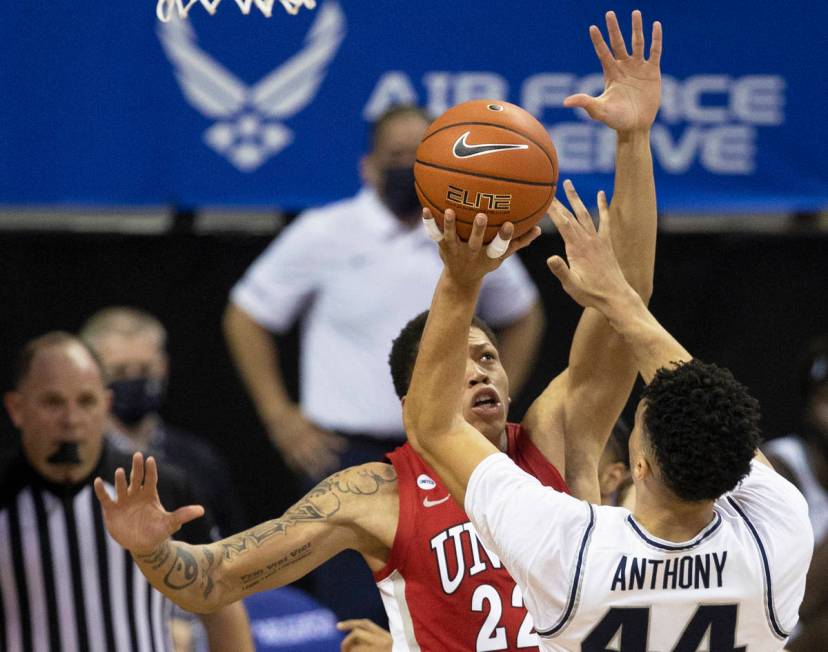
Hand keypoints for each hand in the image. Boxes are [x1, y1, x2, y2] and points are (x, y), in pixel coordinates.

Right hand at [94, 453, 203, 555]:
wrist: (143, 545)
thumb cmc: (158, 531)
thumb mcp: (171, 523)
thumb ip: (183, 515)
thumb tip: (201, 510)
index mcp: (150, 495)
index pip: (151, 479)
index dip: (150, 470)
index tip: (150, 459)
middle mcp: (136, 495)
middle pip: (137, 478)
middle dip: (137, 467)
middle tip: (137, 454)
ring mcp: (123, 501)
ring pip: (121, 487)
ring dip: (121, 479)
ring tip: (120, 471)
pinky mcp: (112, 510)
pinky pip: (105, 498)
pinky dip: (101, 490)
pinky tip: (97, 481)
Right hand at [268, 405, 346, 478]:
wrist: (276, 415)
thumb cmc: (294, 415)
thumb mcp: (308, 418)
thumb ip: (318, 426)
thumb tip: (332, 431)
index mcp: (309, 431)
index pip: (325, 438)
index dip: (335, 442)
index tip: (345, 446)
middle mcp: (303, 440)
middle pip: (317, 452)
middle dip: (326, 459)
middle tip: (336, 466)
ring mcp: (294, 447)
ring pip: (305, 460)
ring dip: (313, 468)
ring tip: (320, 476)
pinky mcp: (285, 450)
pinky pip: (292, 461)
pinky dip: (297, 468)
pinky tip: (302, 473)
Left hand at [337, 619, 392, 651]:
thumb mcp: (386, 647)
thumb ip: (372, 642)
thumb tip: (353, 637)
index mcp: (386, 637)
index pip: (365, 624)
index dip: (350, 623)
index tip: (338, 626)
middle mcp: (383, 641)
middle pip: (356, 634)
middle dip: (346, 642)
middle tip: (343, 651)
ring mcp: (378, 650)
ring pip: (355, 648)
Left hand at [425, 208, 540, 286]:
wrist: (461, 278)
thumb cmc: (485, 260)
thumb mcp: (503, 255)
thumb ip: (520, 242)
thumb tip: (539, 228)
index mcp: (488, 255)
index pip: (499, 248)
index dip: (505, 238)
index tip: (510, 225)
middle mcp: (472, 253)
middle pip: (475, 242)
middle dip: (478, 230)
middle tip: (481, 216)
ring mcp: (456, 250)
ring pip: (452, 237)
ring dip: (450, 225)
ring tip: (449, 211)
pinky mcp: (443, 245)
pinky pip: (434, 233)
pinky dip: (429, 222)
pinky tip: (425, 209)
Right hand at [546, 180, 633, 308]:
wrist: (616, 297)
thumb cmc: (591, 294)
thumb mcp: (571, 285)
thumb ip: (561, 270)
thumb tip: (550, 258)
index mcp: (577, 248)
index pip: (562, 223)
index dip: (552, 209)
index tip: (542, 196)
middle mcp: (588, 240)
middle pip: (570, 215)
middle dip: (559, 200)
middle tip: (549, 185)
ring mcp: (598, 240)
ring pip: (585, 213)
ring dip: (576, 198)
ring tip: (568, 183)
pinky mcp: (606, 243)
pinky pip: (604, 220)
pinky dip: (602, 206)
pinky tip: (601, 194)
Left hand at [564, 10, 661, 132]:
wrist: (635, 127)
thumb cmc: (615, 120)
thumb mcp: (599, 111)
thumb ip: (585, 103)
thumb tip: (566, 102)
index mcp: (610, 74)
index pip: (603, 53)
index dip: (598, 41)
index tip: (592, 27)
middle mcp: (623, 67)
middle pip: (618, 43)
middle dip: (614, 29)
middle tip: (609, 13)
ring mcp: (638, 68)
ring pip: (637, 43)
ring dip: (636, 28)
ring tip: (636, 12)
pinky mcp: (652, 71)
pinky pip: (654, 51)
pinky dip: (656, 39)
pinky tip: (656, 25)